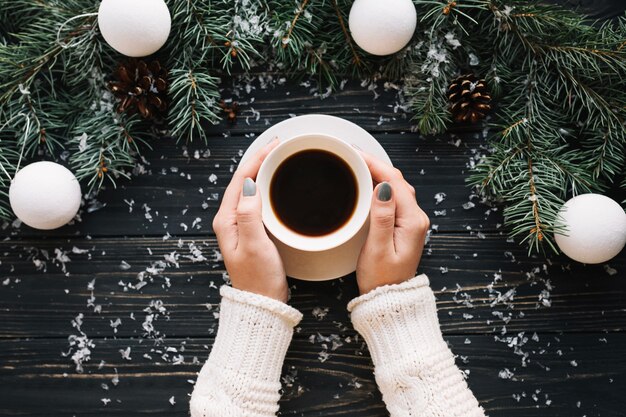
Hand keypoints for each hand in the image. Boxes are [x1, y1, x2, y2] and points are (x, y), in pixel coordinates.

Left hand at [212, 138, 287, 301]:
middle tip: (281, 145)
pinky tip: (280, 184)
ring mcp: (240, 225)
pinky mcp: (252, 231)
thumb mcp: (254, 245)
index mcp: (227, 219)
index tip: (276, 145)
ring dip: (264, 171)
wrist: (262, 303)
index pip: (240, 179)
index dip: (257, 158)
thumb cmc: (258, 278)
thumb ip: (250, 214)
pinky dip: (269, 186)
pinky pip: (258, 200)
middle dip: (261, 159)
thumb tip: (249, 184)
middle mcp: (230, 219)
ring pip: (251, 188)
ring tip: (281, 157)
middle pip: (244, 180)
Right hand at [356, 152, 429, 294]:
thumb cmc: (381, 279)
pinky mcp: (403, 225)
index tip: (354, 153)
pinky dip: (379, 185)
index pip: (394, 181)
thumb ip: (382, 217)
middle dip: (375, 163)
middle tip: (350, 153)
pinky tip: (366, 182)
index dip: (374, 163)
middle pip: (396, 180)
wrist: (389, 300)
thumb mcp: (378, 249)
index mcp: (412, 221)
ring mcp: (411, 221)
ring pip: (395, 187)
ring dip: (377, 172)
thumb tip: (384, 187)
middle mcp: (415, 217)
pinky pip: (393, 197)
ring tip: (355, 163)